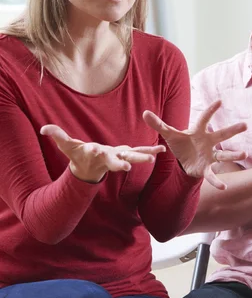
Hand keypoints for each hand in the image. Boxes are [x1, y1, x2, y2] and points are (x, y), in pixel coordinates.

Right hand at [41, 124, 165, 182]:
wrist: (88, 168)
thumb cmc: (77, 154)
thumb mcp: (66, 144)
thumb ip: (56, 135)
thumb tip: (44, 129)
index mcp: (92, 153)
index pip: (91, 152)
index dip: (92, 151)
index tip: (94, 150)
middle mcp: (107, 157)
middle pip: (114, 161)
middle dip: (120, 164)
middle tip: (128, 167)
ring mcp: (117, 157)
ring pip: (131, 157)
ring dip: (142, 158)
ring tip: (153, 158)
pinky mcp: (125, 154)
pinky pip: (139, 151)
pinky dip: (149, 151)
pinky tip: (162, 150)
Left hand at [142, 100, 246, 189]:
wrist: (185, 161)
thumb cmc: (181, 144)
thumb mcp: (168, 134)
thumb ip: (158, 124)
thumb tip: (144, 112)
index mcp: (198, 131)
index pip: (204, 119)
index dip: (210, 110)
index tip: (219, 101)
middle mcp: (208, 142)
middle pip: (221, 135)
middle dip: (232, 130)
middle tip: (245, 125)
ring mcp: (210, 155)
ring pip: (223, 154)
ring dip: (234, 154)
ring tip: (245, 154)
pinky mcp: (207, 168)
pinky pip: (213, 175)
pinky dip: (217, 181)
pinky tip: (223, 187)